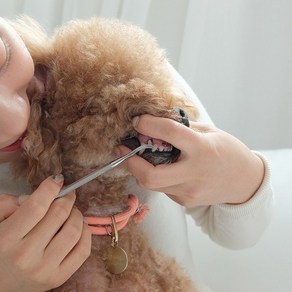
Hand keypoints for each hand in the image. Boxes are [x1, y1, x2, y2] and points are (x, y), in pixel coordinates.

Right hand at [0, 176, 91, 291]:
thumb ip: (7, 205)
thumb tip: (34, 194)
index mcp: (7, 239)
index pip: (36, 207)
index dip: (51, 188)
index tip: (58, 180)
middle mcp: (26, 255)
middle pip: (58, 215)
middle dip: (66, 199)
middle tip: (67, 195)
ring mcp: (44, 269)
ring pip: (74, 231)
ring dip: (77, 214)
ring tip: (72, 211)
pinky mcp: (58, 278)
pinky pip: (83, 251)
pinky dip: (86, 233)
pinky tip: (80, 227)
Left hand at [115, 115, 263, 207]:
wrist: (244, 182)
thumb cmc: (228, 152)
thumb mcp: (209, 132)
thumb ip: (183, 129)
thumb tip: (155, 124)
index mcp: (202, 149)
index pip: (169, 134)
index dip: (148, 125)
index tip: (137, 121)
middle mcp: (193, 173)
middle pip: (149, 175)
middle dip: (130, 161)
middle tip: (122, 148)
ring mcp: (188, 191)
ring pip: (152, 183)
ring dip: (140, 168)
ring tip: (140, 155)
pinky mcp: (184, 201)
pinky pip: (162, 188)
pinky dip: (156, 176)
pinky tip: (163, 168)